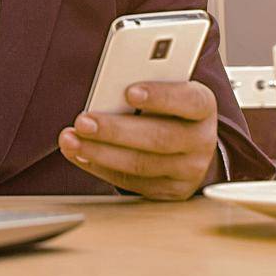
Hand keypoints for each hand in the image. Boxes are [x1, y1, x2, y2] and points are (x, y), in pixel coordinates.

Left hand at [58, 80, 219, 200]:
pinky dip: (101, 168)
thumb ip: (144, 84)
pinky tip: (80, 154)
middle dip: (116, 130)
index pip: (189, 101)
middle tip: (83, 121)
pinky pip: (132, 182)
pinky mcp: (169, 191)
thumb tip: (110, 84)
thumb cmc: (167, 106)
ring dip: (101, 152)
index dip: (161, 96)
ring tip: (72, 139)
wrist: (188, 143)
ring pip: (142, 164)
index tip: (129, 91)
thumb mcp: (165, 88)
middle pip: (160, 137)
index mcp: (203, 107)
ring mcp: (188, 171)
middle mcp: (201, 141)